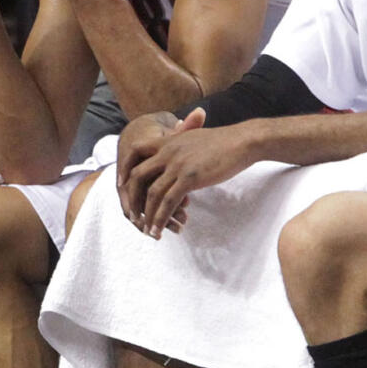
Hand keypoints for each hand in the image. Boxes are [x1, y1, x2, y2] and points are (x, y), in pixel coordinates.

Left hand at [117, 108, 252, 238]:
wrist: (244, 141)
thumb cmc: (225, 141)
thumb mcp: (196, 137)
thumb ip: (181, 145)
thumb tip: (177, 152)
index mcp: (169, 140)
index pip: (136, 151)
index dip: (126, 168)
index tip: (122, 184)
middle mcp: (169, 151)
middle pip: (137, 176)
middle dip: (131, 199)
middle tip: (133, 215)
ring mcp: (178, 165)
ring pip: (152, 194)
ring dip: (147, 215)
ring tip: (147, 230)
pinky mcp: (190, 177)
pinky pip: (168, 202)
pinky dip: (160, 218)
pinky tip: (159, 229)